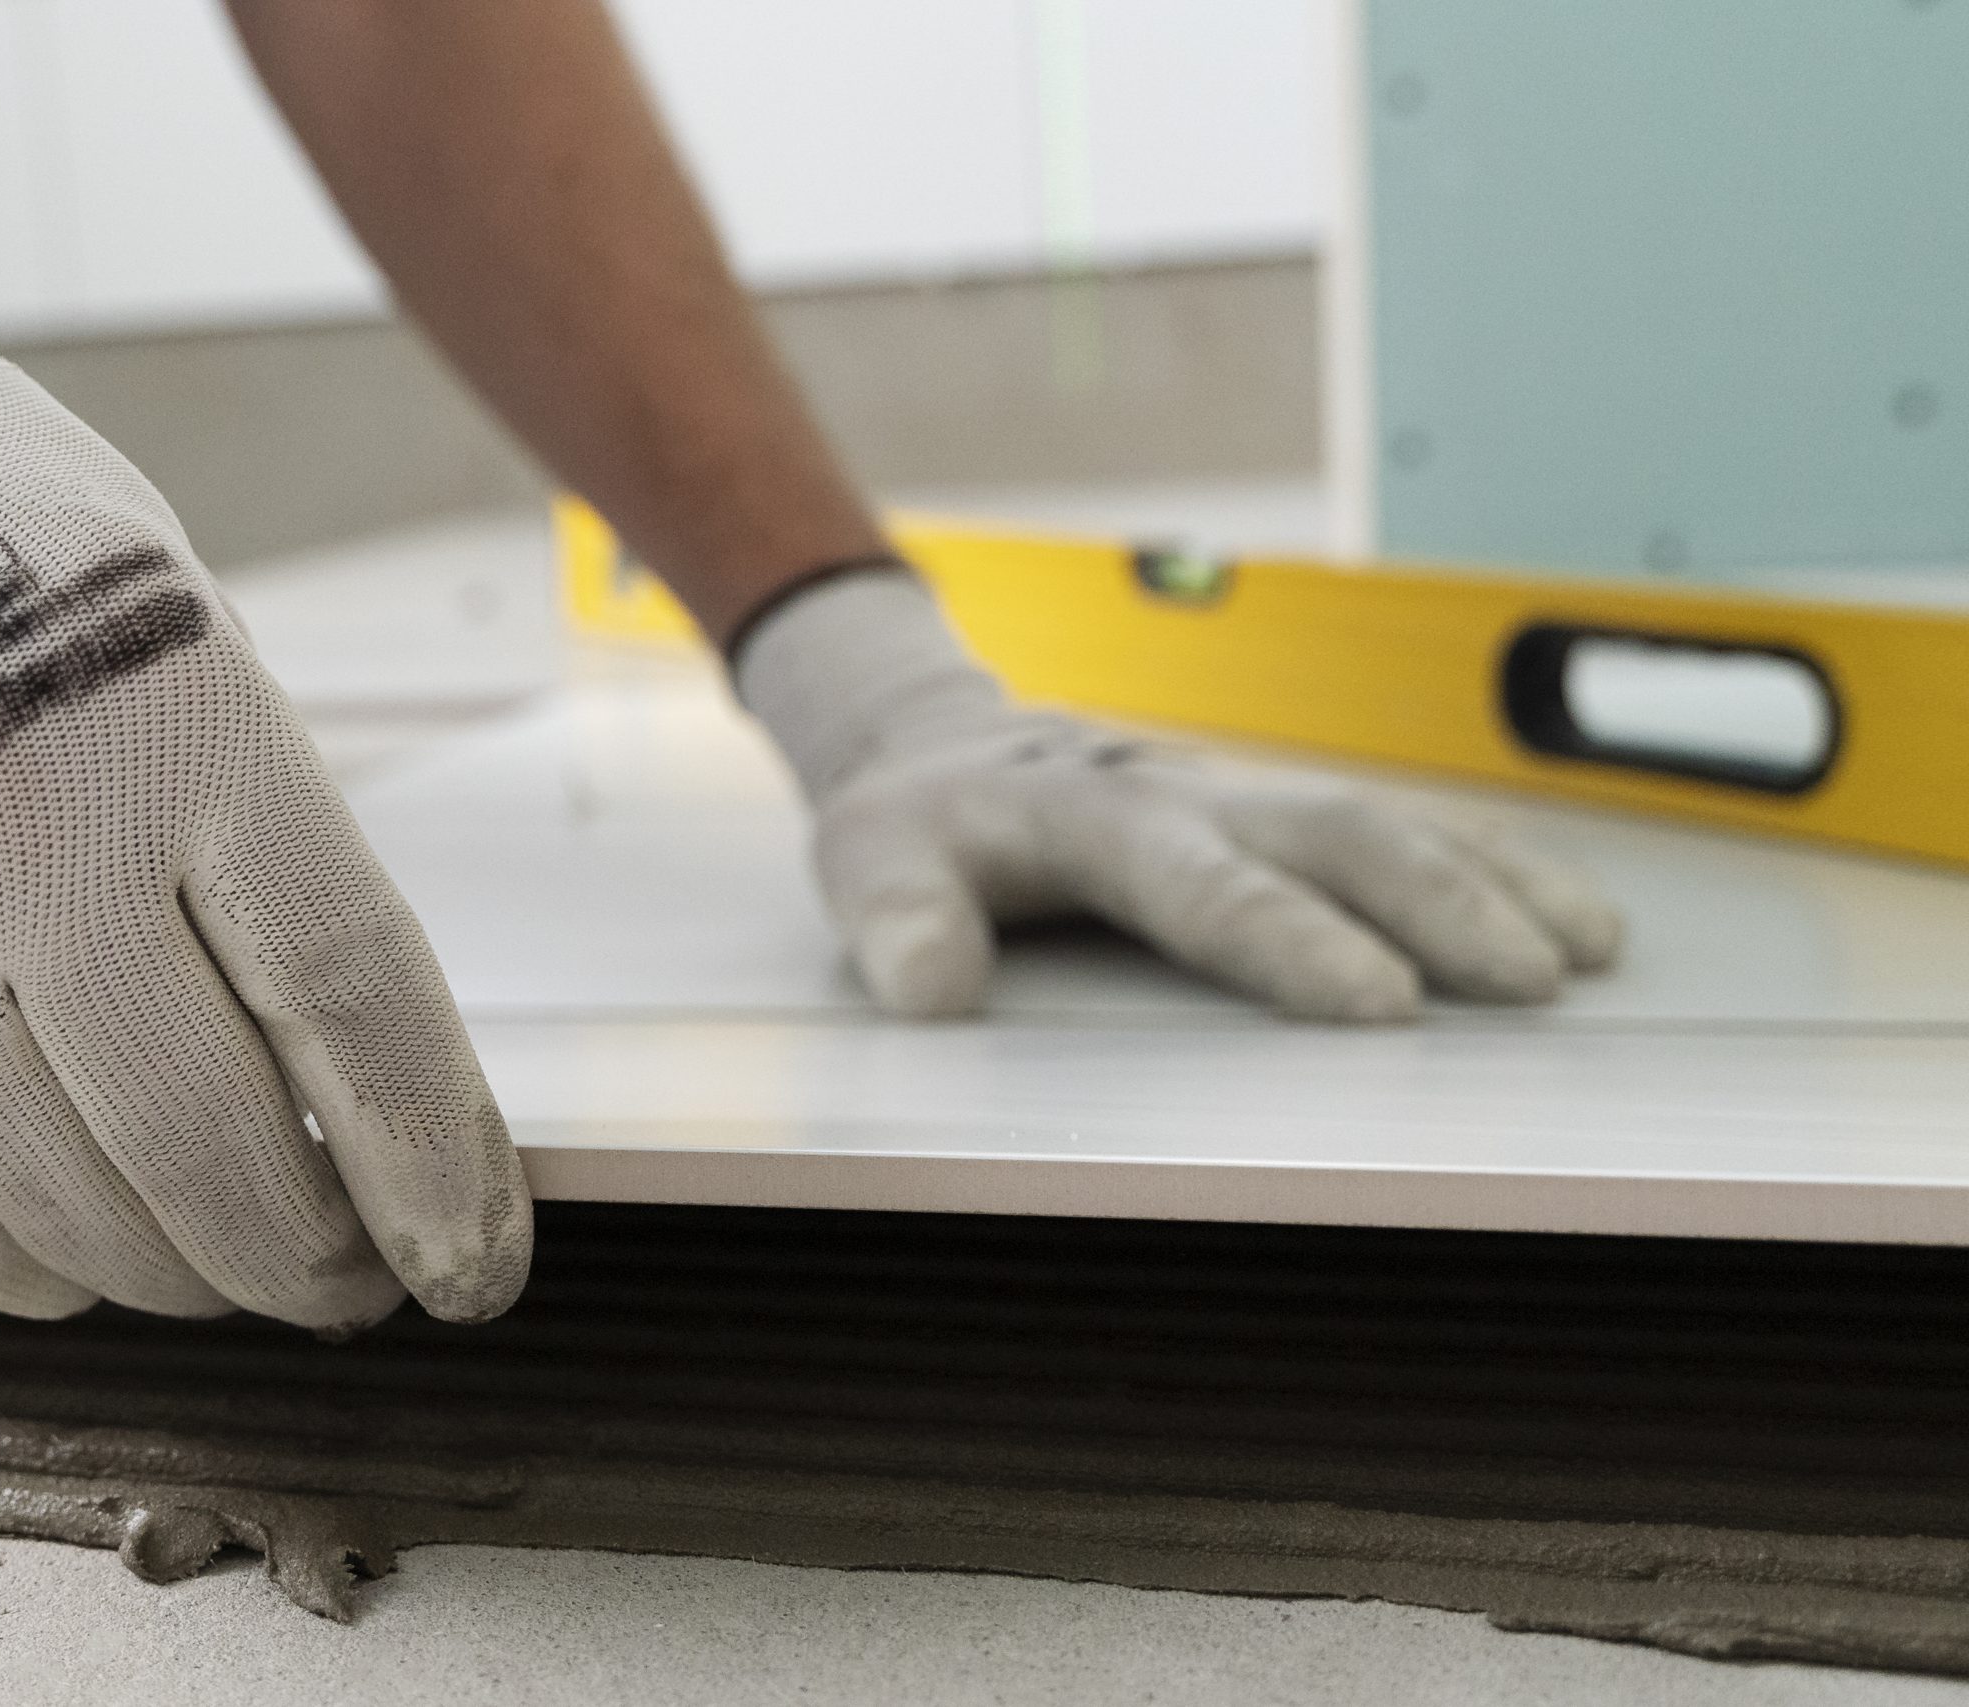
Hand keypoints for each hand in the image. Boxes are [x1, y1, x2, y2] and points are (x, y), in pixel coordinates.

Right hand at [0, 182, 529, 1326]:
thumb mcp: (177, 621)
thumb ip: (255, 835)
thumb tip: (344, 1071)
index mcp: (176, 718)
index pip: (355, 1002)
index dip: (436, 1164)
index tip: (472, 1256)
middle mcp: (16, 833)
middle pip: (213, 1144)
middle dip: (307, 1258)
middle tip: (351, 1282)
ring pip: (61, 1205)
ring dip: (171, 1273)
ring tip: (222, 1271)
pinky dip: (9, 1261)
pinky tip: (69, 1265)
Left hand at [736, 570, 1620, 1019]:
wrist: (951, 747)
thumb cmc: (919, 824)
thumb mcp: (867, 864)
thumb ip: (895, 920)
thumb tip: (929, 987)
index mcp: (1094, 817)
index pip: (1207, 885)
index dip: (1294, 941)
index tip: (1378, 1002)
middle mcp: (1194, 796)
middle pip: (1336, 836)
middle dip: (1439, 903)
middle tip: (1526, 983)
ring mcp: (1250, 795)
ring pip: (1394, 821)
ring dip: (1494, 883)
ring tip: (1584, 954)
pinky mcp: (1285, 811)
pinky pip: (1409, 825)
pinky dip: (1499, 866)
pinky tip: (1576, 919)